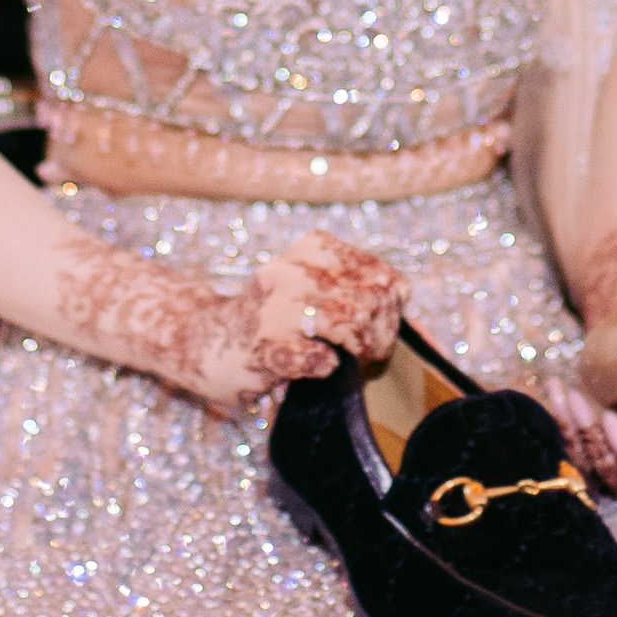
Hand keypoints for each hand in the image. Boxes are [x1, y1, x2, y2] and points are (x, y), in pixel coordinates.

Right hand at [61, 225, 403, 414]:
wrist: (199, 340)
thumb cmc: (268, 320)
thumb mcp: (312, 289)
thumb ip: (361, 293)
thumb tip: (417, 318)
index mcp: (310, 250)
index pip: (385, 278)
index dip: (393, 311)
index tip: (378, 329)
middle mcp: (292, 271)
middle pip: (373, 301)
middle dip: (381, 335)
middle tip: (366, 353)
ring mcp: (275, 309)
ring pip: (352, 322)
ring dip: (360, 350)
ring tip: (347, 360)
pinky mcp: (263, 348)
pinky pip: (319, 358)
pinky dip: (325, 366)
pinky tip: (316, 366)